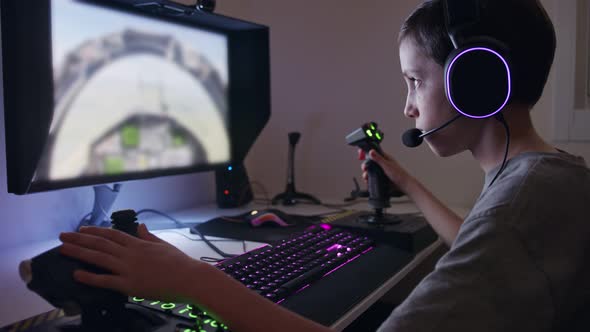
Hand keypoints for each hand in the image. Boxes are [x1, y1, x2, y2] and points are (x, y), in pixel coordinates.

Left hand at [59, 224, 203, 302]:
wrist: (189, 277)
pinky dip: (90, 277)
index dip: (95, 231)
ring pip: (99, 258)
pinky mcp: (129, 284)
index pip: (112, 234)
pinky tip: (77, 274)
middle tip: (62, 236)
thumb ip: (148, 236)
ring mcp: (129, 268)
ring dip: (79, 252)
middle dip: (79, 238)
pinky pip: (105, 280)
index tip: (81, 229)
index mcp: (138, 244)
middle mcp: (130, 253)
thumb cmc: (179, 262)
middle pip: (100, 243)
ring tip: (63, 249)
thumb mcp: (163, 245)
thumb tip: (140, 226)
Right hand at [361, 149, 411, 190]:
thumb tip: (371, 151)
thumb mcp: (386, 165)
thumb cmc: (399, 174)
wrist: (403, 185)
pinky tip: (369, 182)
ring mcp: (381, 172)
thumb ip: (378, 158)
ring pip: (371, 171)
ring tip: (366, 177)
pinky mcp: (381, 178)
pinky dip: (369, 180)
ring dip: (366, 174)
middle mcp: (382, 164)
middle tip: (364, 168)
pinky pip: (373, 178)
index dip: (367, 153)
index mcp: (385, 158)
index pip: (374, 153)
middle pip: (370, 163)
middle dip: (365, 166)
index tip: (361, 154)